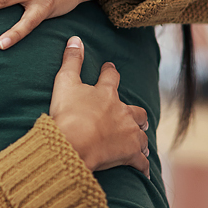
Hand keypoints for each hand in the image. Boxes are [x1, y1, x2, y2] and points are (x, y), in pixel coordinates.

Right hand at [49, 36, 149, 177]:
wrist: (74, 144)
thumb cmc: (68, 113)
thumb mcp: (65, 82)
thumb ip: (71, 60)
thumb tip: (76, 38)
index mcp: (106, 93)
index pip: (111, 77)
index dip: (110, 71)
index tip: (109, 68)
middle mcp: (122, 112)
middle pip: (136, 110)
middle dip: (136, 112)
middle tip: (134, 114)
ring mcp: (128, 134)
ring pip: (141, 134)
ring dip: (140, 136)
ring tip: (140, 140)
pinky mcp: (129, 155)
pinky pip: (141, 161)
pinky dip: (142, 165)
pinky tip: (143, 169)